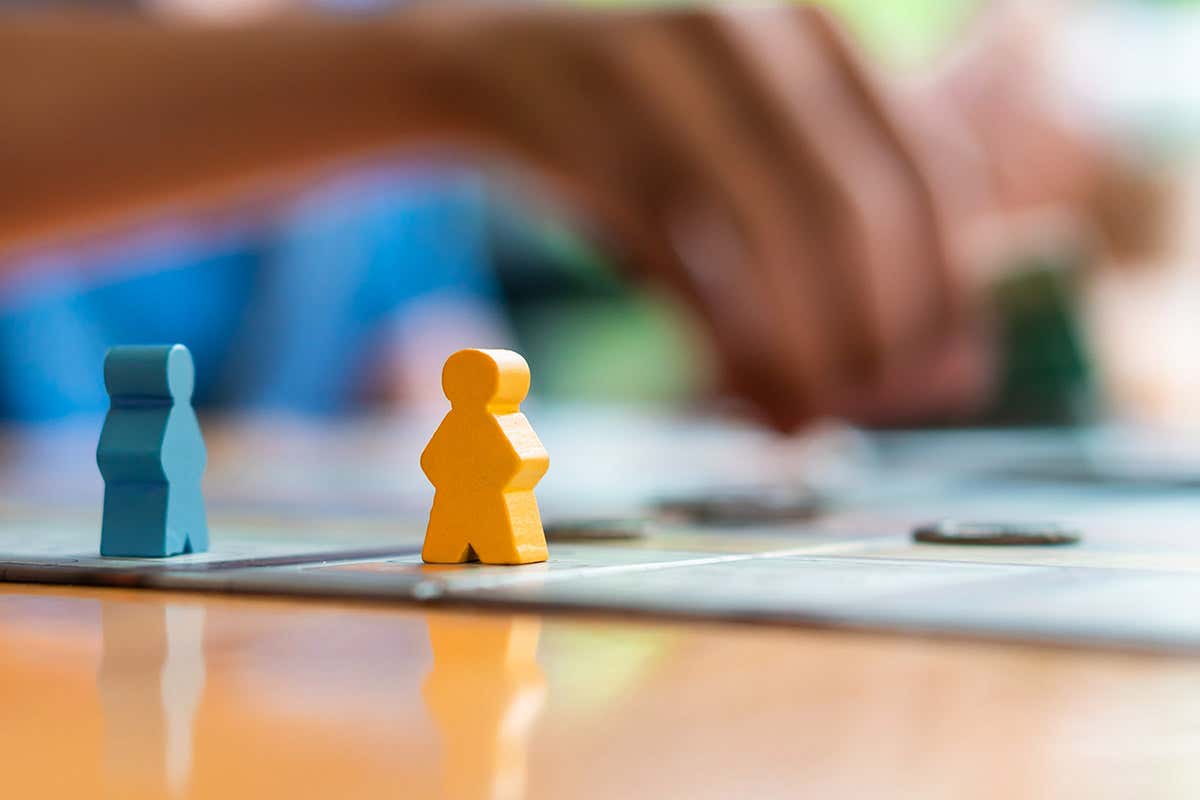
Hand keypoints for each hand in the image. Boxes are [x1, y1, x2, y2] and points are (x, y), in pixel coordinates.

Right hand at [429, 4, 991, 429]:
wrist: (487, 68)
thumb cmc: (640, 137)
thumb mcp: (745, 151)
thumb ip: (834, 237)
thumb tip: (942, 372)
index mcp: (815, 35)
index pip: (932, 169)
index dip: (948, 289)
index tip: (943, 377)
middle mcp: (750, 34)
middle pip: (853, 207)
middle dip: (872, 332)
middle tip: (862, 410)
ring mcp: (660, 73)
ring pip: (770, 229)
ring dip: (798, 348)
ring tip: (800, 418)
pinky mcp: (581, 131)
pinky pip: (676, 254)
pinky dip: (716, 338)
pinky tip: (731, 391)